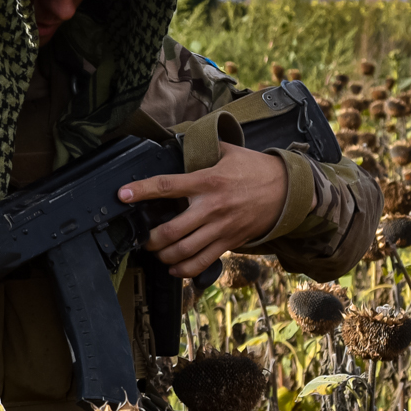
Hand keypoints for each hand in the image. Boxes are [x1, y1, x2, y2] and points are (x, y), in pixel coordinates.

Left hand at [120, 144, 287, 278]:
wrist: (287, 190)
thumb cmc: (255, 169)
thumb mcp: (228, 151)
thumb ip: (203, 149)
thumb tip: (178, 141)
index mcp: (207, 181)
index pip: (167, 186)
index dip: (141, 191)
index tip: (122, 195)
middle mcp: (211, 207)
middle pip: (170, 231)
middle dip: (149, 238)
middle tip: (142, 236)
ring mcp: (221, 228)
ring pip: (183, 251)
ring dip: (163, 255)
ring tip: (156, 251)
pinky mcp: (229, 242)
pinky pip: (203, 262)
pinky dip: (184, 270)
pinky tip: (174, 267)